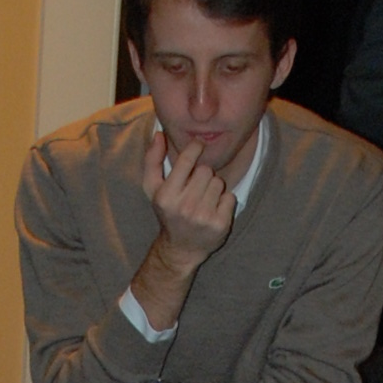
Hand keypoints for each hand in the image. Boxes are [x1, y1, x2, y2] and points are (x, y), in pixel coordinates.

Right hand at [137, 117, 236, 284]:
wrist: (180, 249)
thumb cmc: (167, 212)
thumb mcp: (152, 189)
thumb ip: (152, 160)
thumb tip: (158, 134)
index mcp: (166, 196)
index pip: (187, 161)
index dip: (195, 148)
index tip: (199, 145)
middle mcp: (184, 207)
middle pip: (206, 171)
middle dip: (202, 176)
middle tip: (195, 188)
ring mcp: (203, 218)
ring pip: (219, 183)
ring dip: (214, 188)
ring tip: (203, 199)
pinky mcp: (220, 225)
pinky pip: (230, 197)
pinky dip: (224, 201)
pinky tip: (213, 210)